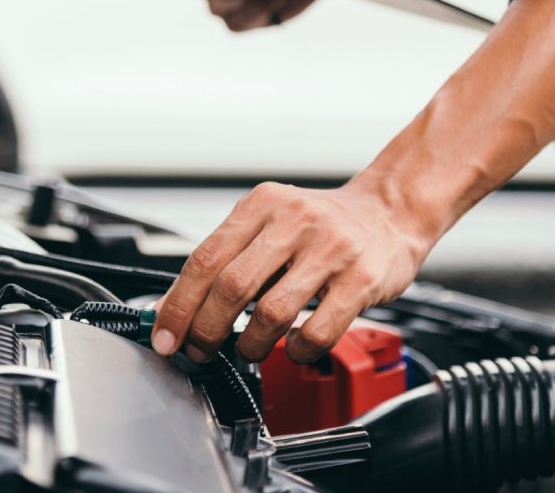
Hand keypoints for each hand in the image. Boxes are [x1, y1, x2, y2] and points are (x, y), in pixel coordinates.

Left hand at [151, 177, 433, 364]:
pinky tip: (294, 345)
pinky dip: (296, 351)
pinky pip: (316, 331)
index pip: (206, 257)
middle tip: (199, 349)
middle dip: (205, 330)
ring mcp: (331, 248)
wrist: (390, 211)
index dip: (179, 304)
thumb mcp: (272, 220)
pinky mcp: (361, 278)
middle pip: (231, 286)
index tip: (165, 335)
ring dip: (250, 345)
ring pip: (270, 313)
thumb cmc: (323, 222)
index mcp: (264, 203)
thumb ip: (231, 255)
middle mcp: (295, 220)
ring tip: (250, 348)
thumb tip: (179, 304)